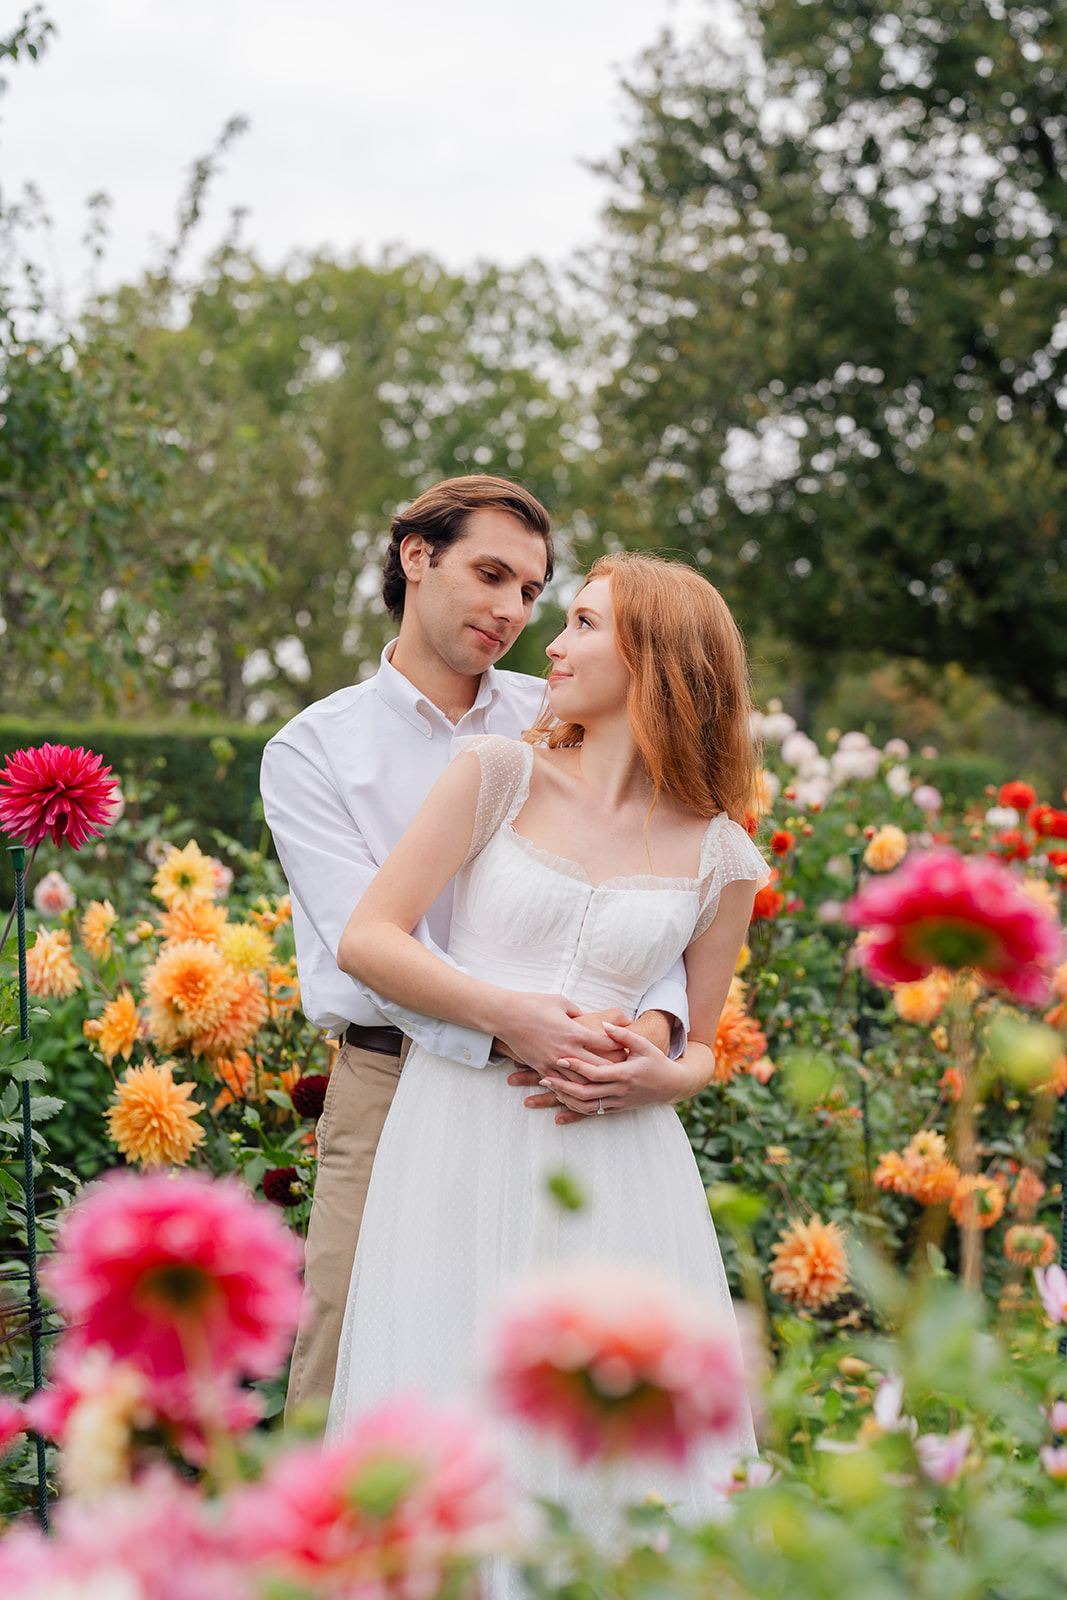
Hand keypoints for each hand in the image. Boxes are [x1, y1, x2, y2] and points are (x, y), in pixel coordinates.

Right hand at [506, 1008, 631, 1124]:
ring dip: (594, 1084)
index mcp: (575, 1032)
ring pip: (581, 1082)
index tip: (627, 1049)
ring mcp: (554, 1062)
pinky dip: (572, 1089)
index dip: (619, 1047)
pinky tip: (579, 1093)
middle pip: (598, 1067)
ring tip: (605, 1087)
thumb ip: (577, 1012)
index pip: (605, 1044)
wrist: (506, 1015)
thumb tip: (585, 1017)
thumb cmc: (533, 1004)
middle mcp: (567, 1050)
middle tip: (625, 1073)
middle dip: (613, 1070)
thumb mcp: (561, 1002)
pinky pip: (560, 1084)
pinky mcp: (542, 1068)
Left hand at [538, 1021, 701, 1116]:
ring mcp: (618, 1103)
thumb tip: (604, 1024)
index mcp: (625, 1074)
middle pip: (586, 1092)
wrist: (672, 1086)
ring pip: (587, 1106)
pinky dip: (574, 1113)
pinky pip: (592, 1114)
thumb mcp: (644, 1045)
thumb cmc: (657, 1062)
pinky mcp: (617, 1109)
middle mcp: (620, 1091)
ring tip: (547, 1091)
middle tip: (542, 1078)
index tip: (560, 1059)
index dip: (577, 1066)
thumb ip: (623, 1035)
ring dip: (565, 1100)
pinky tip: (558, 1112)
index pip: (596, 1073)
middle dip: (562, 1086)